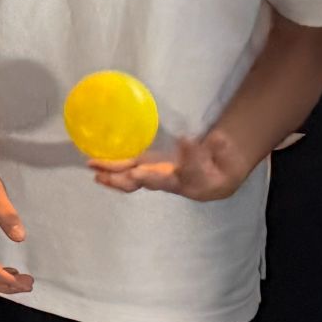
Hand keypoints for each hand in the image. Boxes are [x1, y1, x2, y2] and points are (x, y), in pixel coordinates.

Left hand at [94, 128, 259, 202]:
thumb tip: (217, 138)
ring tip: (95, 168)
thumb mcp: (226, 156)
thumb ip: (220, 148)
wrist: (216, 182)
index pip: (185, 171)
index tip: (172, 150)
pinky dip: (111, 172)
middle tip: (110, 172)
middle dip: (129, 177)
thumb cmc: (222, 167)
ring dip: (113, 176)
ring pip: (133, 182)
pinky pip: (127, 177)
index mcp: (193, 179)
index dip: (179, 163)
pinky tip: (95, 166)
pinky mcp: (148, 172)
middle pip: (148, 182)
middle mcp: (170, 181)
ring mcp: (157, 178)